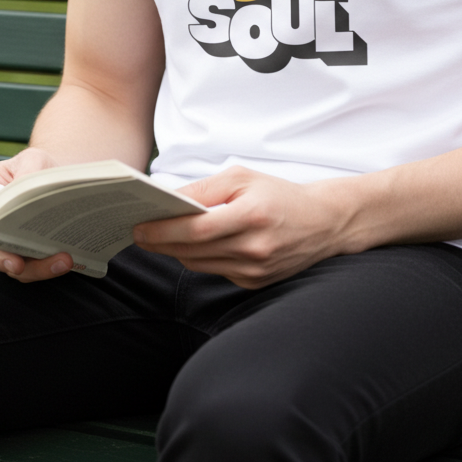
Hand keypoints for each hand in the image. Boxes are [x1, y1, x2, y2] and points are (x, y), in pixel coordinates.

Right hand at [0, 147, 74, 282]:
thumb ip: (28, 170)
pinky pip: (35, 266)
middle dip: (17, 265)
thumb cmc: (37, 166)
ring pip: (18, 267)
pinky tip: (71, 259)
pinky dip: (51, 266)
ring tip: (65, 261)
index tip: (11, 259)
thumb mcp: (32, 159)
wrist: (53, 176)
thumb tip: (25, 188)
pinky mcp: (29, 253)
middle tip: (39, 264)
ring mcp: (9, 244)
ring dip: (41, 269)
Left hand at [132, 166, 355, 288]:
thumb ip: (204, 189)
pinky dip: (200, 258)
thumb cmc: (279, 194)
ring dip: (175, 251)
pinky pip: (215, 271)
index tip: (138, 226)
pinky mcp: (256, 283)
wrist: (324, 222)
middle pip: (192, 250)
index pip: (196, 229)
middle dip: (160, 242)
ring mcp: (255, 271)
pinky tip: (190, 245)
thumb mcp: (243, 178)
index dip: (162, 230)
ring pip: (199, 264)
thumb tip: (167, 201)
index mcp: (252, 216)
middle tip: (137, 231)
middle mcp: (254, 248)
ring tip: (157, 237)